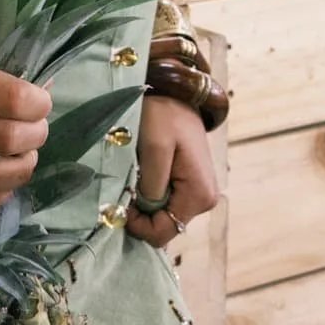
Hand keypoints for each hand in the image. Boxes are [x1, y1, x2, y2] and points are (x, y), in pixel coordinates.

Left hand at [124, 91, 218, 248]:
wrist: (174, 92)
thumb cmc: (164, 114)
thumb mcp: (154, 146)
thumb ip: (151, 184)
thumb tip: (143, 212)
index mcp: (199, 195)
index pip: (163, 232)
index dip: (137, 224)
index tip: (119, 202)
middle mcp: (205, 199)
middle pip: (163, 226)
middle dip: (140, 213)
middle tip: (124, 186)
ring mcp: (198, 193)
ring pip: (162, 215)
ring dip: (142, 203)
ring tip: (133, 176)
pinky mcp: (190, 185)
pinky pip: (164, 202)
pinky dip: (147, 194)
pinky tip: (141, 174)